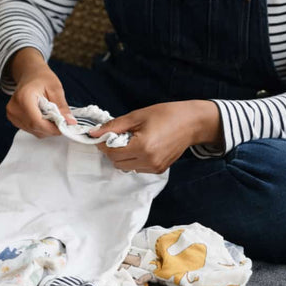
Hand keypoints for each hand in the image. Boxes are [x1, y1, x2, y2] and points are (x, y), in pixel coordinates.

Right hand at [5, 48, 75, 137]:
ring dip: (46, 128)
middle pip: (35, 128)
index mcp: (23, 98)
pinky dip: (40, 127)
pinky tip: (44, 116)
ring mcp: (12, 114)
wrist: (30, 74)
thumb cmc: (41, 78)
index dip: (52, 128)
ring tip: (52, 115)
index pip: (37, 122)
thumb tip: (70, 122)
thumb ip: (62, 107)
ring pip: (33, 130)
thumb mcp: (55, 88)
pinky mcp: (13, 119)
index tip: (65, 127)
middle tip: (62, 120)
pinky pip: (30, 129)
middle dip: (51, 128)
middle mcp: (14, 108)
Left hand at [88, 101, 221, 173]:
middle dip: (113, 150)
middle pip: (117, 162)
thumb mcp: (137, 116)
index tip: (105, 134)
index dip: (104, 143)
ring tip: (133, 140)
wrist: (192, 123)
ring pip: (126, 167)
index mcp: (143, 147)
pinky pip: (137, 168)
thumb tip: (93, 133)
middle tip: (120, 135)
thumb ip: (114, 126)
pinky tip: (142, 146)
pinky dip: (134, 159)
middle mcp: (148, 161)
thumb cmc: (166, 114)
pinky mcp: (159, 170)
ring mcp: (155, 168)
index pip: (112, 152)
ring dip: (123, 156)